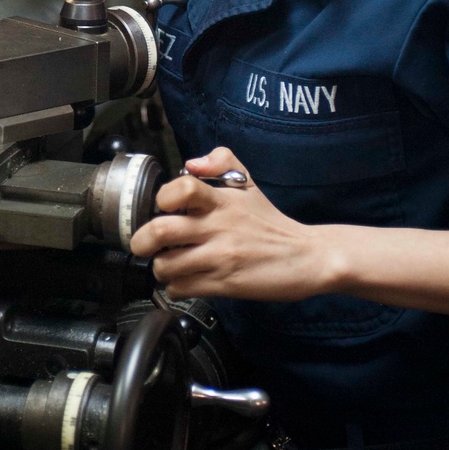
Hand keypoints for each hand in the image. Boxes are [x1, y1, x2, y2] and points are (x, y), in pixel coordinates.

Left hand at [129, 146, 332, 301]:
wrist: (306, 257)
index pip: (180, 188)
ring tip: (167, 265)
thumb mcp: (248, 184)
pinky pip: (182, 288)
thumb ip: (220, 161)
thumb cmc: (271, 223)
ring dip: (160, 268)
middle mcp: (218, 227)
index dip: (162, 198)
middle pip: (161, 231)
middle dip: (141, 240)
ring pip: (166, 264)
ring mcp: (220, 257)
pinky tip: (184, 281)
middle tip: (143, 244)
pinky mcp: (224, 284)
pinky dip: (175, 287)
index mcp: (221, 201)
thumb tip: (191, 163)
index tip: (160, 208)